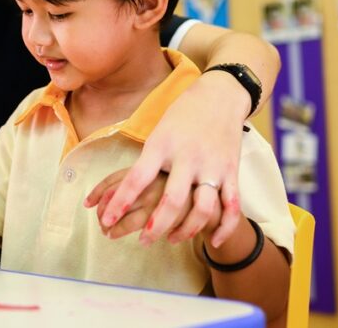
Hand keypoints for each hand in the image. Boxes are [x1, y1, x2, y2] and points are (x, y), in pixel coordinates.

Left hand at [87, 75, 244, 246]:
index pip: (136, 179)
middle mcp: (187, 157)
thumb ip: (147, 162)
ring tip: (171, 239)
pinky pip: (231, 206)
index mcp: (161, 145)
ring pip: (202, 208)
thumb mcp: (158, 132)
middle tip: (143, 241)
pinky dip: (223, 228)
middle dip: (155, 227)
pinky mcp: (232, 171)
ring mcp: (212, 166)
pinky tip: (212, 240)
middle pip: (170, 201)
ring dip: (186, 230)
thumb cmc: (182, 115)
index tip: (105, 220)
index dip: (119, 203)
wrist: (221, 95)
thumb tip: (124, 190)